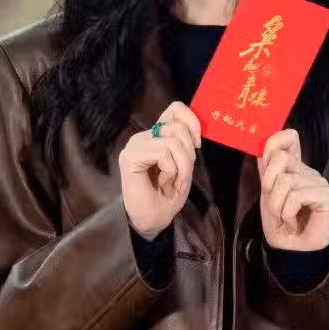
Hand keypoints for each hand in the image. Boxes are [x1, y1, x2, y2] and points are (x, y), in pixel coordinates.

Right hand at [120, 102, 200, 238]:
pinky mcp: (130, 156)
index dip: (192, 120)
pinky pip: (163, 152)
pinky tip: (164, 182)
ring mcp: (136, 145)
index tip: (198, 143)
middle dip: (189, 155)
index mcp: (157, 136)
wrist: (151, 220)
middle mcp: (145, 137)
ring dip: (182, 166)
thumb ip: (187, 145)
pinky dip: (171, 170)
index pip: (175, 109)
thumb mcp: (184, 166)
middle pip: (178, 127)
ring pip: (172, 141)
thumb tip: (196, 131)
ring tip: (174, 182)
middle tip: (182, 176)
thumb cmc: (167, 196)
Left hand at [259, 129, 328, 251]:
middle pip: (280, 158)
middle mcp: (307, 172)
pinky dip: (288, 213)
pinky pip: (296, 196)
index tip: (266, 158)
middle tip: (275, 205)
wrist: (291, 249)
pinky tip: (294, 222)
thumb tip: (263, 144)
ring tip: (284, 218)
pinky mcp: (327, 196)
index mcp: (294, 168)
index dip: (275, 141)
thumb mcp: (267, 193)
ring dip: (277, 206)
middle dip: (269, 186)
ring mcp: (319, 182)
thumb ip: (266, 169)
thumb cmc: (281, 223)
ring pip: (285, 181)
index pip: (289, 139)